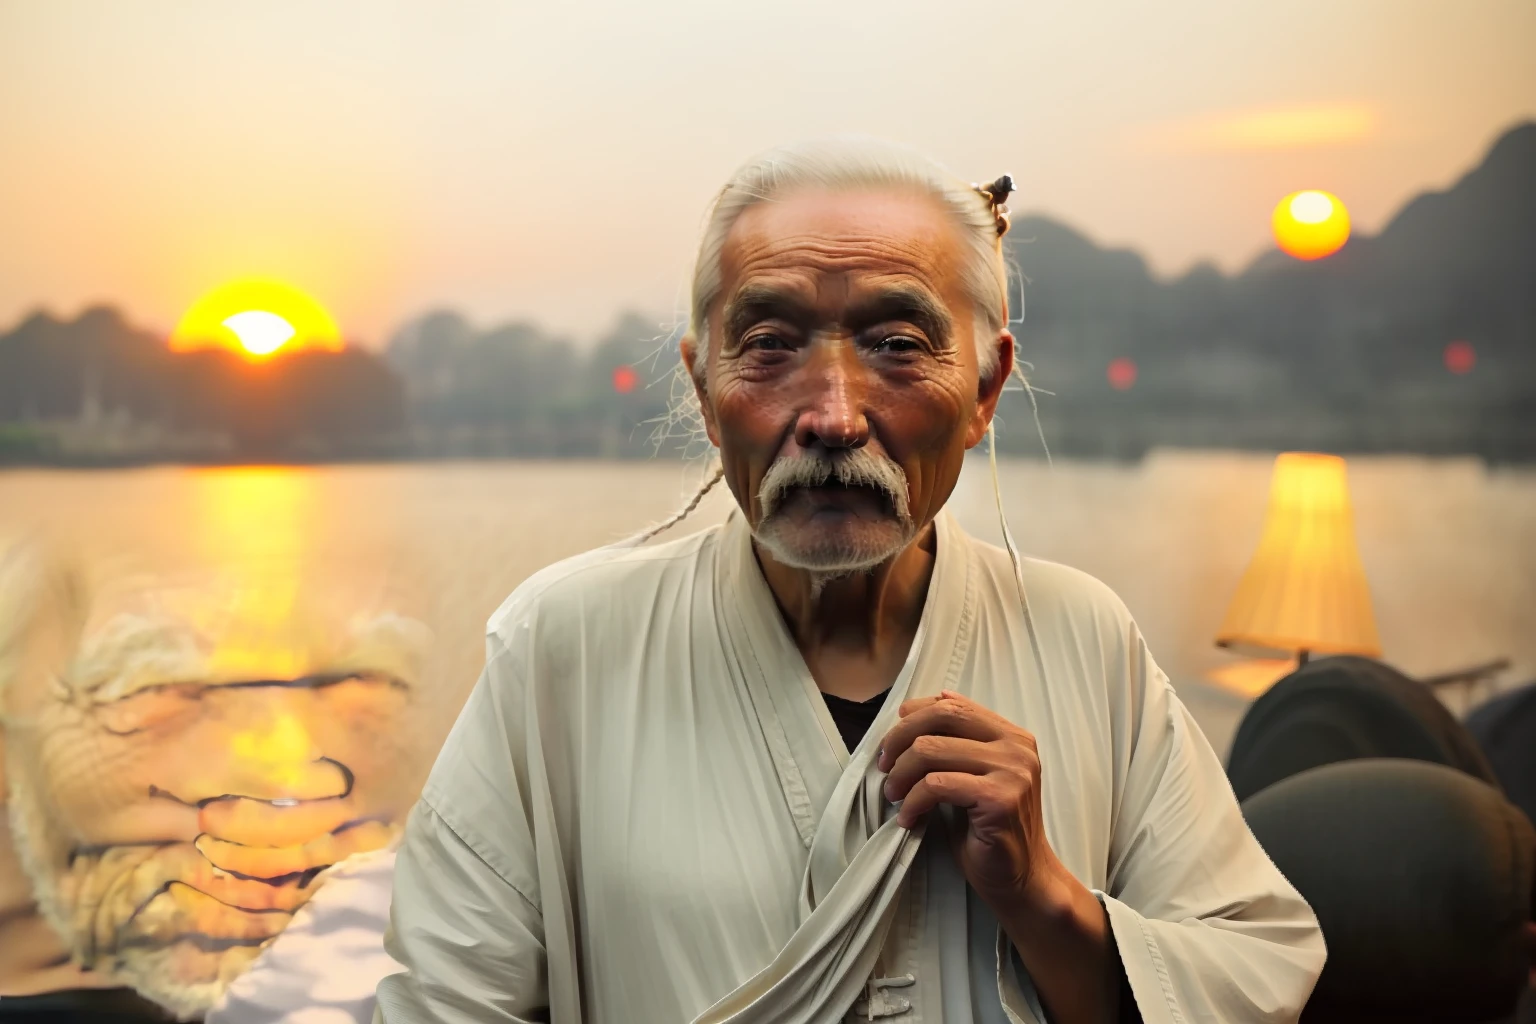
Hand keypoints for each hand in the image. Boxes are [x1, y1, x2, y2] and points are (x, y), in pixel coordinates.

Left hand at [876, 689, 1063, 914]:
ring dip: (901, 774)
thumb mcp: (976, 774)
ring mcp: (1012, 771)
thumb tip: (937, 697)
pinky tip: (909, 819)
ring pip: (931, 751)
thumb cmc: (990, 828)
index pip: (953, 707)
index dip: (914, 716)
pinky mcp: (999, 798)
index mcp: (1012, 736)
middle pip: (941, 719)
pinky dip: (913, 801)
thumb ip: (963, 739)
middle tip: (884, 766)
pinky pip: (936, 785)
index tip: (891, 741)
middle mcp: (1016, 747)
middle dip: (901, 739)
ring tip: (894, 796)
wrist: (1021, 876)